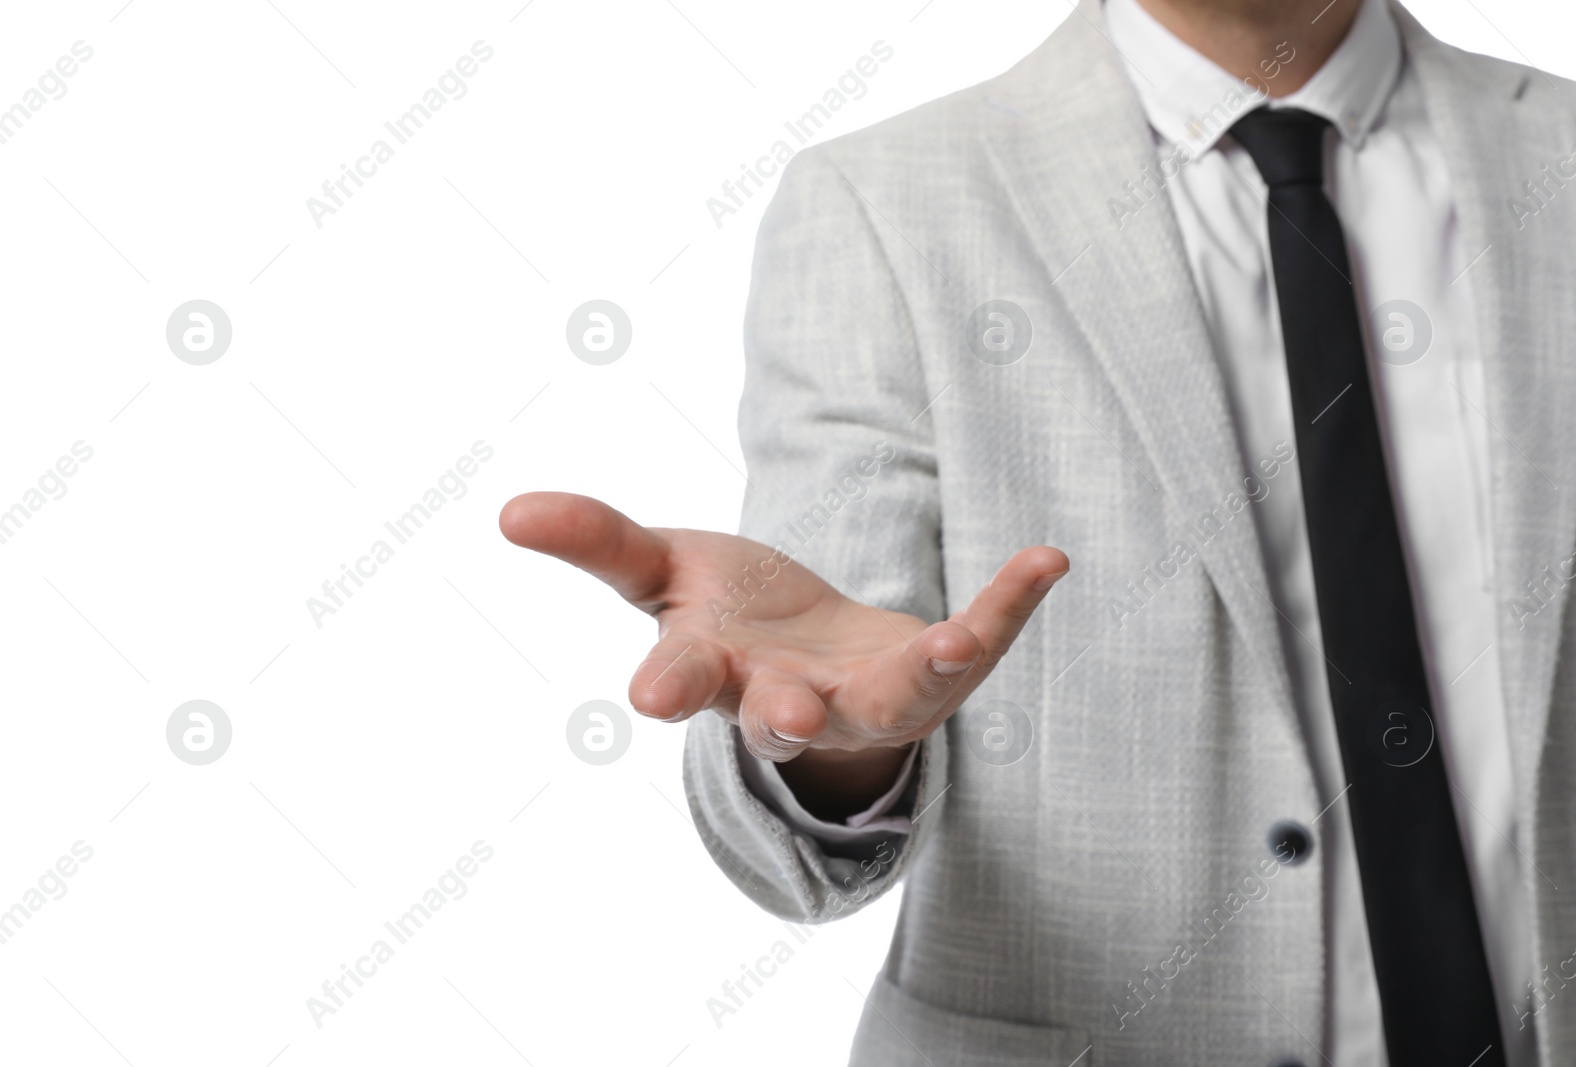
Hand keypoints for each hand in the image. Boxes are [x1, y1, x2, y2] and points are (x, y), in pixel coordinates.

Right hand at [499, 492, 1068, 772]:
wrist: (818, 661)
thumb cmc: (731, 618)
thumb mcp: (663, 572)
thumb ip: (598, 543)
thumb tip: (509, 509)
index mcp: (714, 673)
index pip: (685, 680)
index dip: (669, 687)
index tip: (649, 702)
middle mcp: (787, 700)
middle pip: (781, 715)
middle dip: (782, 713)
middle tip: (786, 713)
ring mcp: (865, 697)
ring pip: (889, 702)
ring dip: (919, 675)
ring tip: (954, 642)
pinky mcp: (930, 675)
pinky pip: (975, 646)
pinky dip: (1008, 605)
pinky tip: (1047, 560)